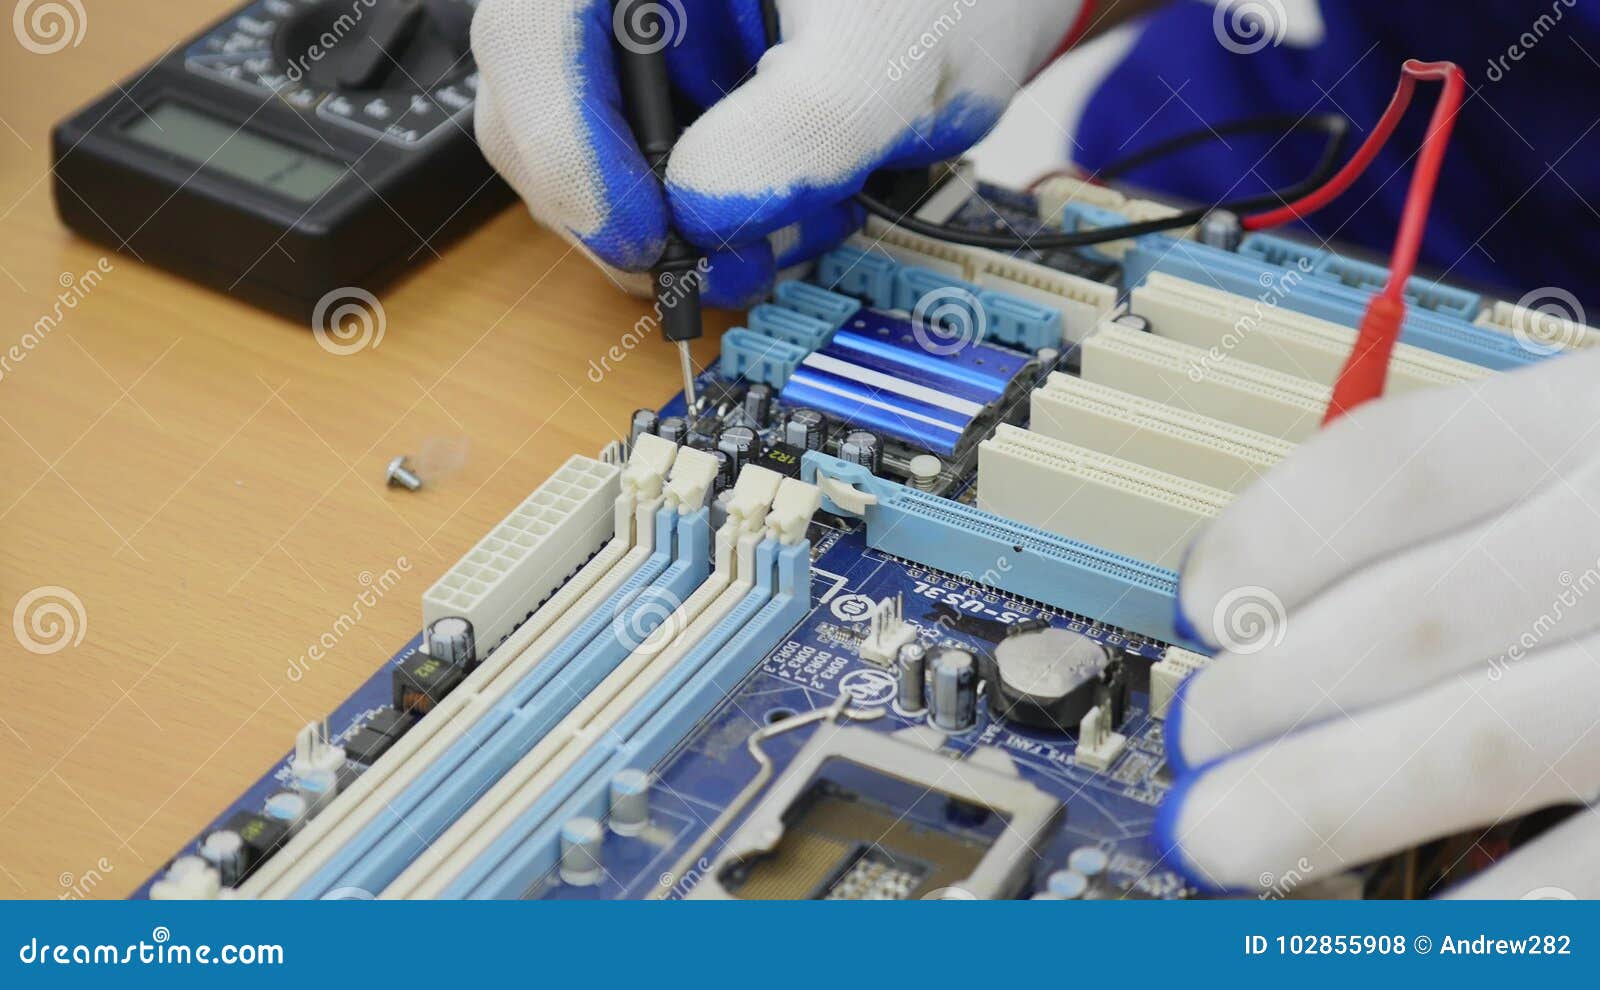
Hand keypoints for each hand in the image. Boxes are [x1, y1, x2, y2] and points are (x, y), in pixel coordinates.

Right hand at [471, 0, 1087, 306]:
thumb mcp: (889, 55)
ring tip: (782, 227)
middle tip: (726, 266)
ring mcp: (623, 33)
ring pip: (579, 153)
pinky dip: (692, 215)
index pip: (534, 34)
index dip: (569, 151)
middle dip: (629, 213)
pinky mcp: (650, 84)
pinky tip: (773, 208)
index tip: (651, 239)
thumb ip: (804, 125)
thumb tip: (702, 213)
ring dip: (670, 224)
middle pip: (536, 108)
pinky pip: (628, 167)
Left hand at [1160, 345, 1599, 898]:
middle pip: (1417, 620)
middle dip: (1273, 698)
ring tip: (1228, 841)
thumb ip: (1490, 495)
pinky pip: (1595, 868)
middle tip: (1197, 747)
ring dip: (1333, 800)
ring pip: (1488, 743)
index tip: (1197, 603)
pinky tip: (1420, 928)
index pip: (1396, 470)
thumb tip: (1268, 592)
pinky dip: (1497, 909)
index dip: (1267, 544)